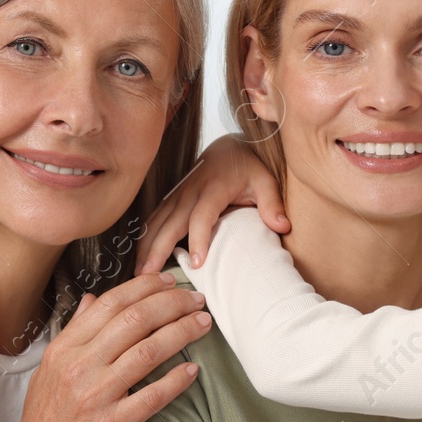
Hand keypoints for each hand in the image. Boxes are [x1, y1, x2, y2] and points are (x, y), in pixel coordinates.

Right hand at [0, 272, 212, 421]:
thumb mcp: (48, 372)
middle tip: (196, 299)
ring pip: (148, 351)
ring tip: (203, 324)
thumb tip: (94, 300)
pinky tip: (194, 372)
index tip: (168, 281)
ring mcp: (95, 396)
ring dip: (183, 333)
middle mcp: (78, 367)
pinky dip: (177, 381)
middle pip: (135, 320)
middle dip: (172, 303)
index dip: (145, 286)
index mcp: (63, 349)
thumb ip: (74, 334)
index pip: (110, 303)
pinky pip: (153, 397)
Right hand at [134, 136, 287, 274]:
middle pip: (171, 222)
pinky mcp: (172, 197)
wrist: (230, 146)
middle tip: (150, 275)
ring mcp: (178, 194)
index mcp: (214, 188)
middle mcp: (191, 191)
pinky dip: (145, 237)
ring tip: (139, 272)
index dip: (199, 239)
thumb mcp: (266, 181)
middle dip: (158, 249)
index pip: (202, 216)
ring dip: (146, 246)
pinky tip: (140, 256)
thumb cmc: (249, 167)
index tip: (197, 263)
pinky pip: (155, 218)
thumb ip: (272, 204)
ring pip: (157, 221)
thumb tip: (282, 227)